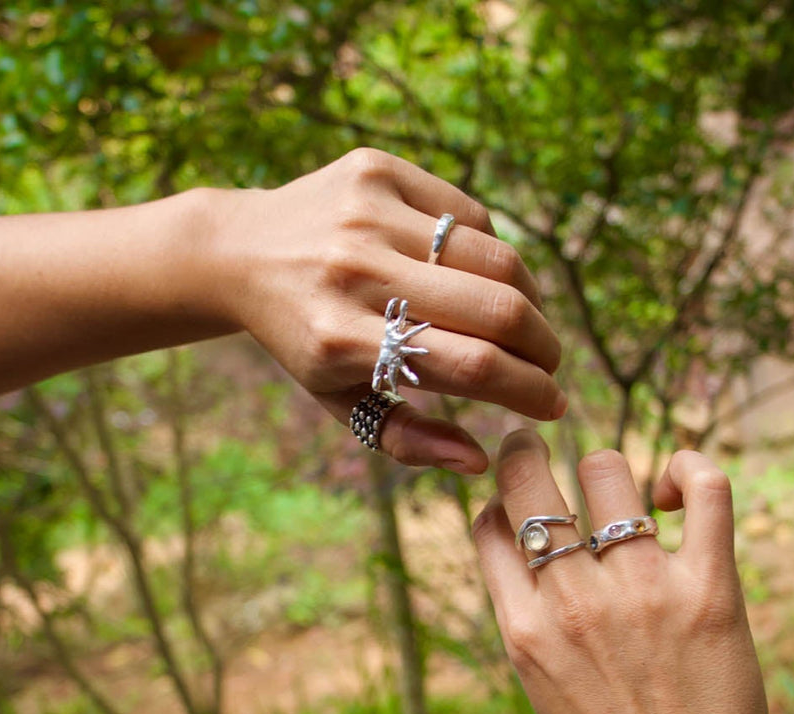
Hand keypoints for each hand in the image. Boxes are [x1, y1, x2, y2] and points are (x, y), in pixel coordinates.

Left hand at [206, 149, 564, 473]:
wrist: (240, 251)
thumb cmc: (304, 338)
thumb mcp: (340, 400)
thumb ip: (408, 439)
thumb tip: (480, 463)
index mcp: (342, 339)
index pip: (470, 366)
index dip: (528, 389)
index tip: (554, 404)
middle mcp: (355, 271)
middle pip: (497, 310)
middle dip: (543, 345)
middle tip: (549, 363)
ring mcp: (367, 212)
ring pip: (495, 257)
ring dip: (528, 298)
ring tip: (522, 323)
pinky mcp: (377, 170)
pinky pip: (470, 214)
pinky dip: (488, 251)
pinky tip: (476, 274)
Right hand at [470, 430, 778, 713]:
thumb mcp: (543, 687)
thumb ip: (529, 616)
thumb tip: (523, 542)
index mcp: (524, 630)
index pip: (488, 524)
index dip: (499, 500)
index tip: (520, 501)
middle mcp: (575, 602)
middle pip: (531, 479)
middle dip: (529, 451)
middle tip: (543, 449)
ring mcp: (644, 591)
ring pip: (610, 470)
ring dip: (612, 472)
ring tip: (631, 498)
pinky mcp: (711, 590)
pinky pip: (706, 489)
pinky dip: (691, 469)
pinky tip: (679, 488)